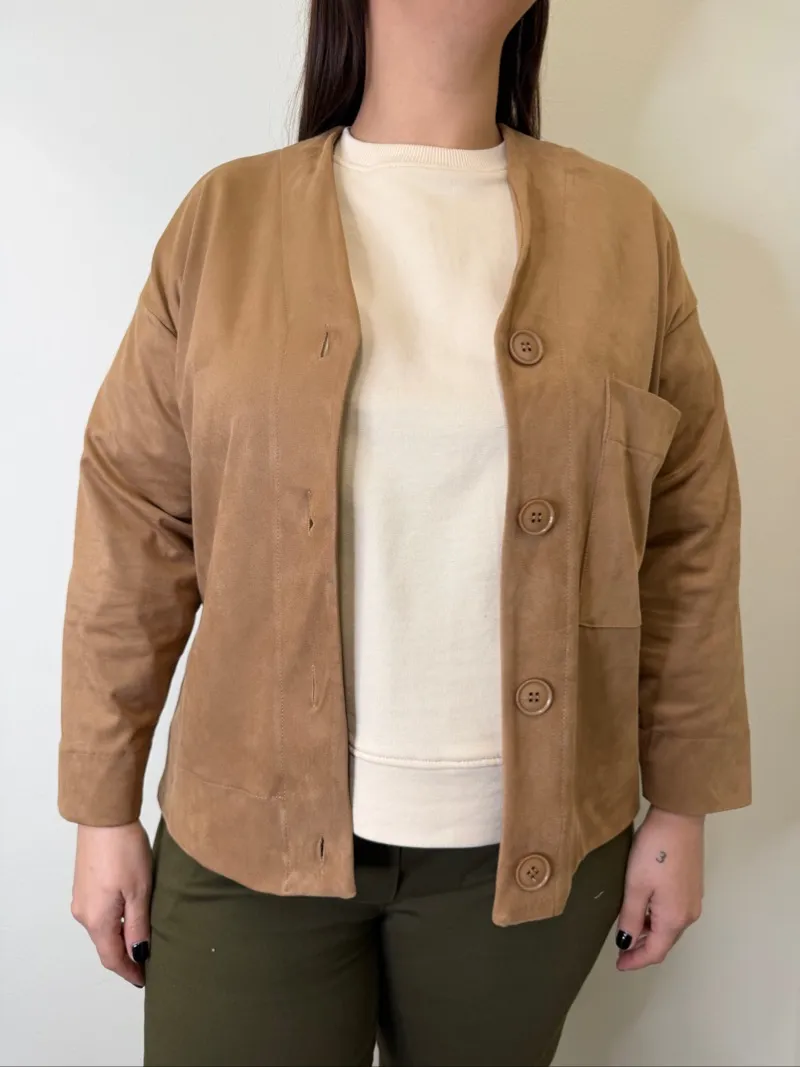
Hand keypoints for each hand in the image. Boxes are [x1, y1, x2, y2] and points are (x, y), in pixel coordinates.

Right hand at [71, 821, 152, 986]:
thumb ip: (138, 925)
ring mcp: (81, 899)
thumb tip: (138, 954)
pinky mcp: (84, 886)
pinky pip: (99, 914)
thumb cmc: (125, 850)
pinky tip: (129, 917)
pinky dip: (114, 922)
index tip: (144, 980)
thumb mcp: (140, 890)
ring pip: (102, 929)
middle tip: (147, 963)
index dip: (129, 971)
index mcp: (97, 920)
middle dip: (125, 957)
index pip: (112, 958)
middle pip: (105, 945)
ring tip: (142, 941)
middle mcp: (83, 913)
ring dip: (120, 938)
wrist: (105, 818)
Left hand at [616, 806, 703, 970]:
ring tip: (629, 930)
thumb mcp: (636, 885)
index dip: (636, 961)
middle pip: (665, 941)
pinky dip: (658, 919)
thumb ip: (631, 917)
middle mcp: (689, 914)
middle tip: (621, 949)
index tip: (618, 965)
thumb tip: (627, 943)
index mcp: (674, 918)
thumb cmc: (654, 852)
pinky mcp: (693, 886)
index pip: (656, 951)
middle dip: (643, 948)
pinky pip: (674, 913)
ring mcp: (694, 899)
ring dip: (651, 933)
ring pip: (670, 927)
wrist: (679, 819)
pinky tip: (644, 909)